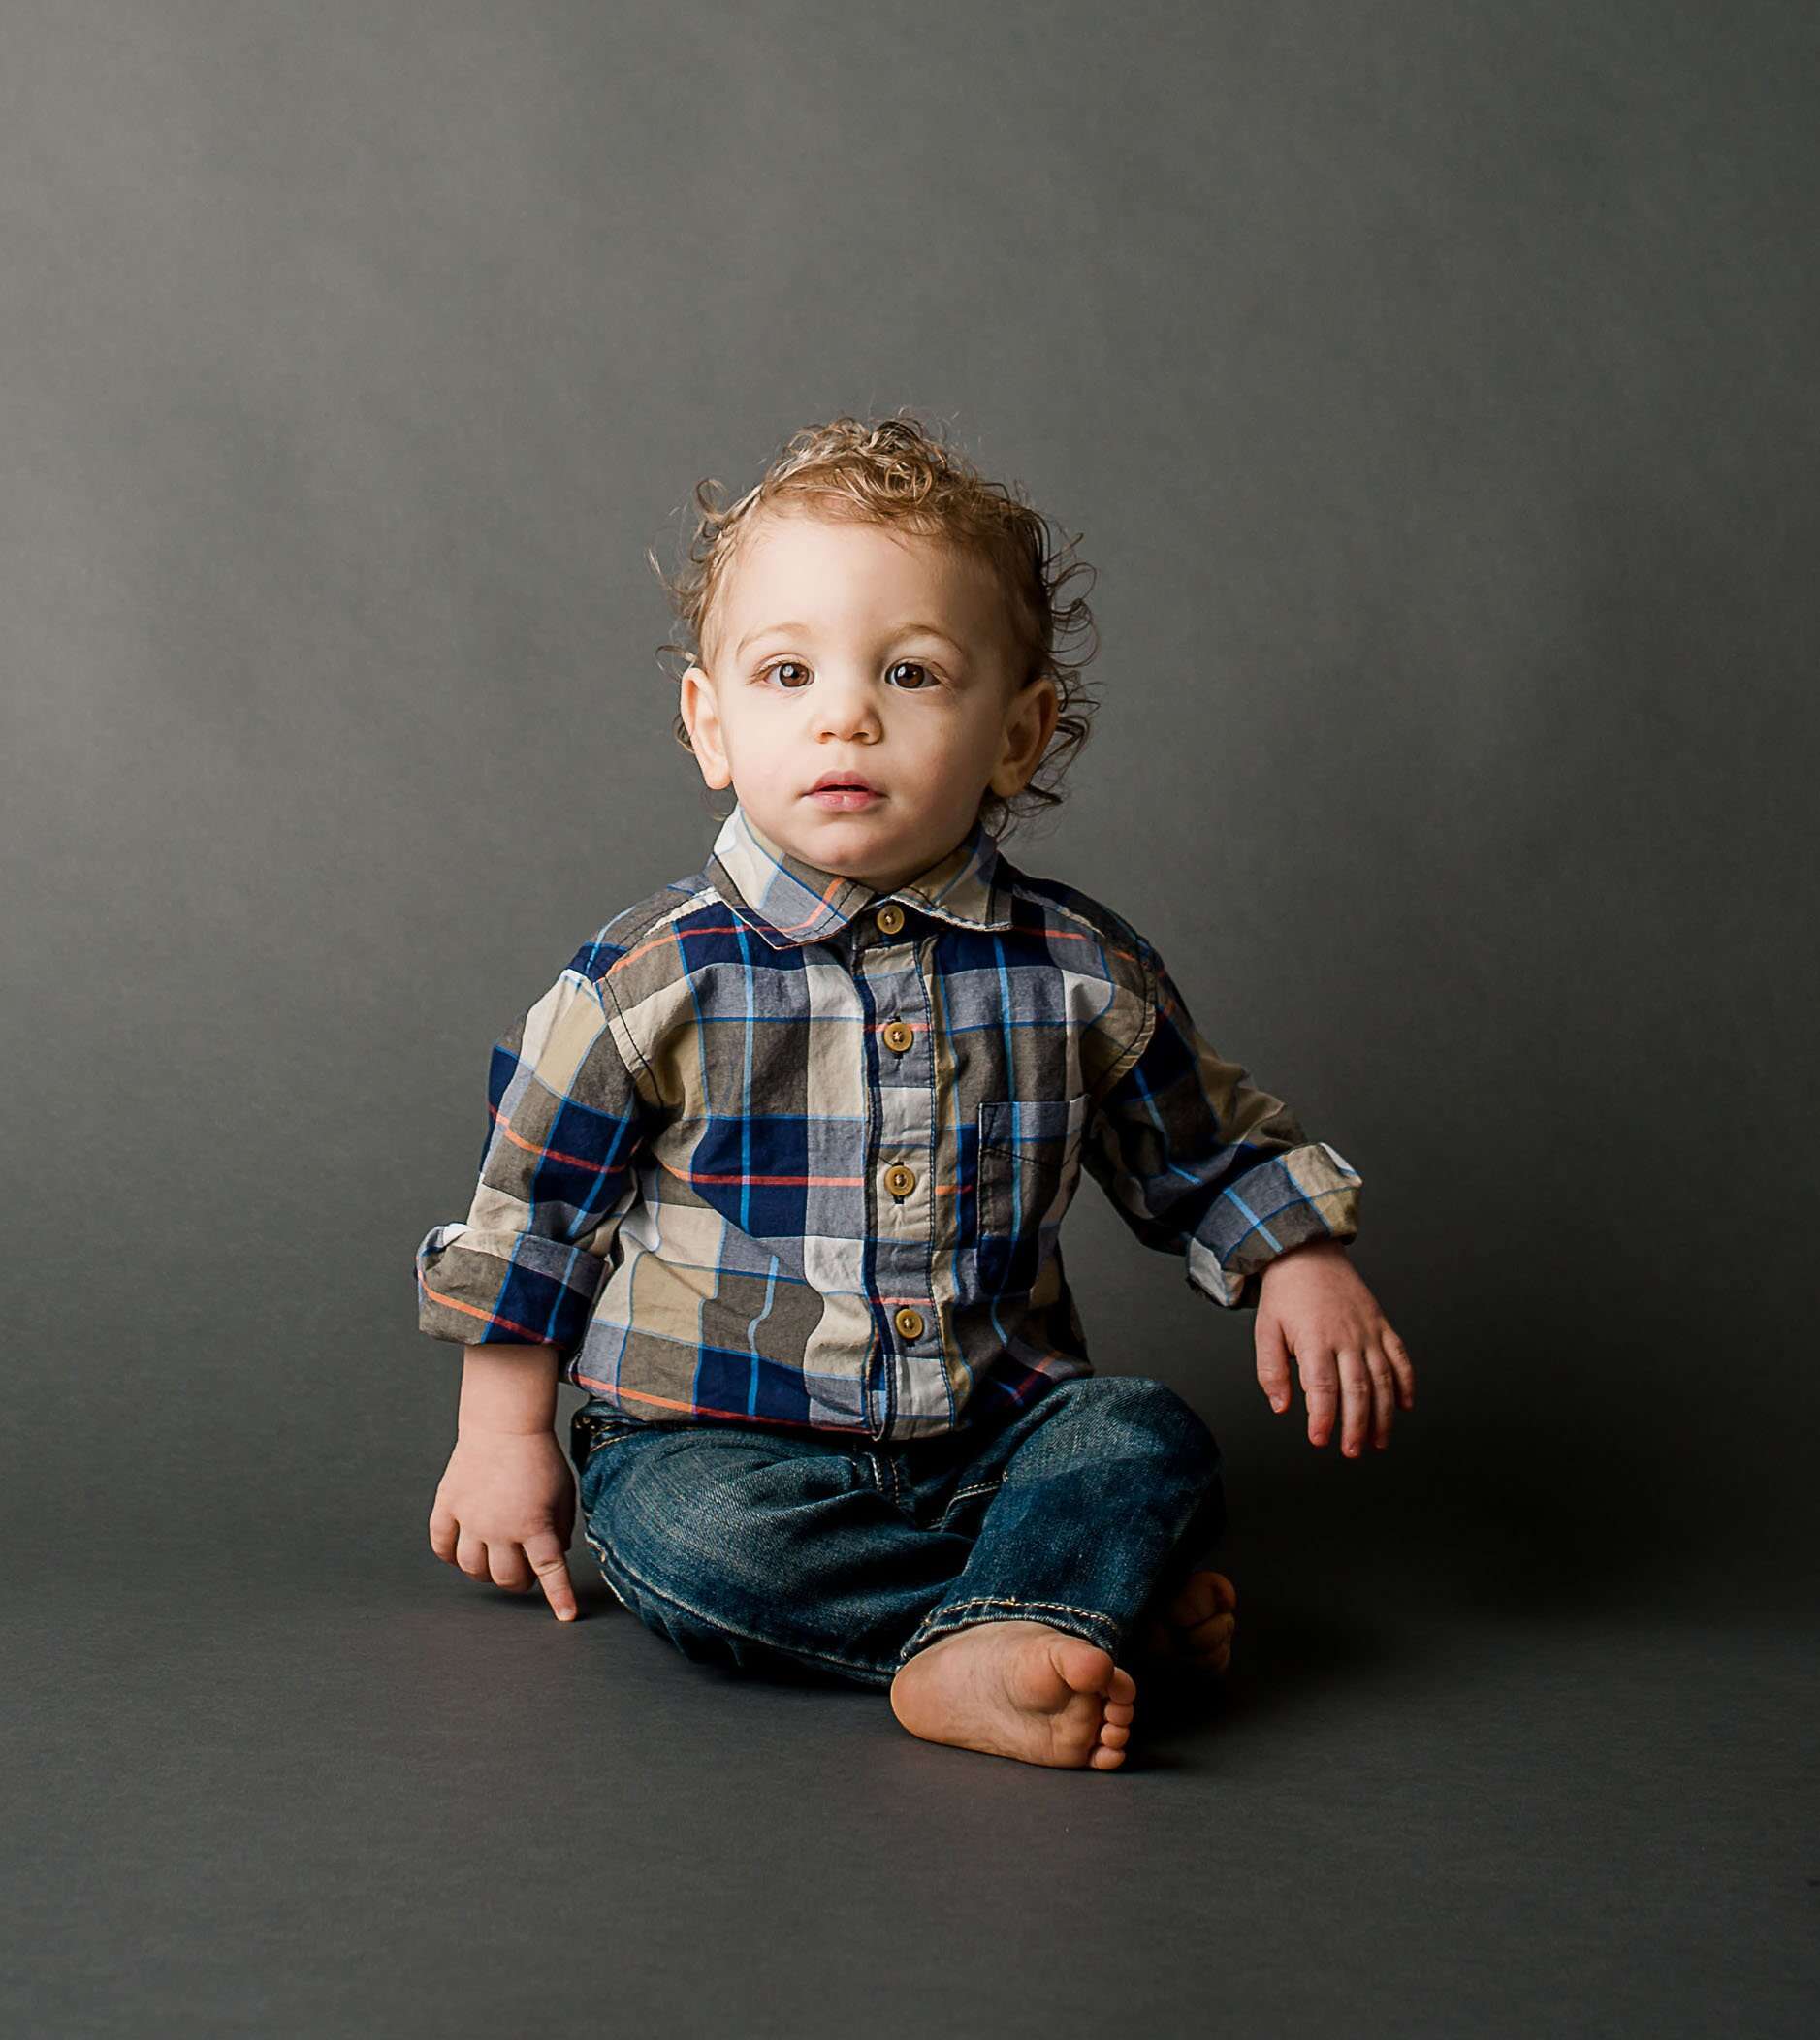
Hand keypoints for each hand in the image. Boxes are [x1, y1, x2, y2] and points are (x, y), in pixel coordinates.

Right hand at [428, 1429, 579, 1620]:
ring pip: (472, 1568)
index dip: (559, 1597)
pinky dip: (450, 1556)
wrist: (505, 1424)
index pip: (550, 1571)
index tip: (566, 1616)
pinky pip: (442, 1545)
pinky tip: (461, 1552)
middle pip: (506, 1578)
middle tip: (524, 1571)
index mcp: (534, 1524)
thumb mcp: (564, 1492)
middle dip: (519, 1582)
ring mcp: (470, 1519)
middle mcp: (500, 1528)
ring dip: (486, 1573)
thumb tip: (554, 1555)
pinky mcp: (448, 1506)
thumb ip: (561, 1527)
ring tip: (494, 1561)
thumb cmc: (540, 1457)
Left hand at [1253, 1241, 1415, 1455]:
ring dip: (1383, 1414)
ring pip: (1382, 1378)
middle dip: (1356, 1425)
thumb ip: (1271, 1371)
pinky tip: (1405, 1406)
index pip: (1322, 1387)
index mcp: (1315, 1339)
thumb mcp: (1265, 1330)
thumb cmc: (1286, 1296)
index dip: (1323, 1417)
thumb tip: (1281, 1407)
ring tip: (1378, 1442)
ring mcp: (1368, 1331)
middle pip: (1357, 1388)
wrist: (1307, 1254)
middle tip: (1351, 1451)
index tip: (1320, 1440)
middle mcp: (1347, 1336)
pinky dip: (1406, 1382)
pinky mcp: (1381, 1325)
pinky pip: (1400, 1356)